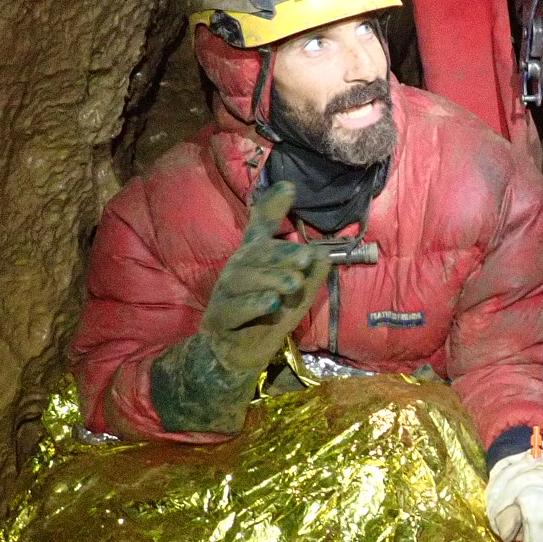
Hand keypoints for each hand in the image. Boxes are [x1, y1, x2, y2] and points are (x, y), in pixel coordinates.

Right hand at [202, 183, 331, 374]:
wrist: (236, 354)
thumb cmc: (267, 319)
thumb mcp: (294, 296)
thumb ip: (308, 277)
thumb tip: (323, 255)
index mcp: (255, 261)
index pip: (261, 230)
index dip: (272, 208)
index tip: (290, 187)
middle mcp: (237, 271)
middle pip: (255, 255)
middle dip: (281, 254)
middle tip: (305, 257)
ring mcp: (225, 293)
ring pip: (244, 280)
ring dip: (271, 279)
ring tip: (293, 283)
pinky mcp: (219, 318)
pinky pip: (234, 308)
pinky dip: (253, 304)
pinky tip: (271, 303)